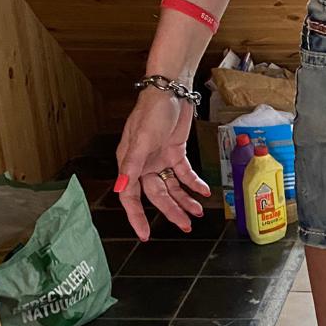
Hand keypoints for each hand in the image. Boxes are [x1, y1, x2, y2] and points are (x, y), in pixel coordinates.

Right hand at [114, 87, 210, 239]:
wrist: (171, 90)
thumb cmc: (151, 111)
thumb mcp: (141, 139)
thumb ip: (131, 166)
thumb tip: (121, 189)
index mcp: (129, 164)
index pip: (130, 197)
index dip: (136, 217)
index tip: (144, 235)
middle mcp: (143, 165)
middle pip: (157, 195)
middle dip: (171, 211)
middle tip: (185, 225)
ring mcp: (159, 159)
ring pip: (172, 187)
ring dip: (184, 200)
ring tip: (196, 213)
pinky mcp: (174, 152)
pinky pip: (184, 174)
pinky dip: (194, 183)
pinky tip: (204, 191)